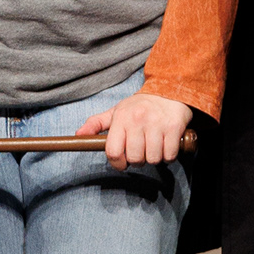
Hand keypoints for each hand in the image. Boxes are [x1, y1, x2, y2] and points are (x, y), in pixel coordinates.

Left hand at [78, 92, 192, 167]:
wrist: (169, 90)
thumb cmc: (140, 106)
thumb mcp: (116, 111)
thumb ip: (96, 123)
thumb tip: (78, 135)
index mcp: (121, 118)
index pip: (113, 151)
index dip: (117, 164)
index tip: (123, 163)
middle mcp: (138, 120)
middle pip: (134, 158)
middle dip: (138, 161)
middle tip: (141, 152)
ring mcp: (157, 124)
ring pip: (153, 159)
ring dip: (154, 158)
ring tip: (154, 147)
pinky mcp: (174, 127)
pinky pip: (169, 154)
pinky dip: (168, 155)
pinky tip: (166, 146)